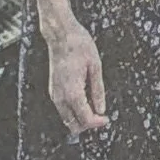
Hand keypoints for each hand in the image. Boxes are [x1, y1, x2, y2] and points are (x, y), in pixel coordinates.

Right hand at [46, 21, 107, 137]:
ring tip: (94, 109)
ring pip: (66, 119)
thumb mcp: (95, 67)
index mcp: (72, 92)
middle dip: (88, 124)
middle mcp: (60, 96)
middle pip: (73, 125)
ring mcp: (54, 93)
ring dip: (80, 119)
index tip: (106, 119)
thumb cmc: (79, 46)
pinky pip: (62, 109)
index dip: (97, 123)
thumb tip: (101, 109)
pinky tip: (84, 102)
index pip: (85, 119)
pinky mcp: (53, 89)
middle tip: (100, 115)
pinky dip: (73, 111)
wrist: (61, 34)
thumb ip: (98, 91)